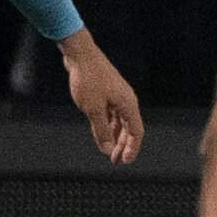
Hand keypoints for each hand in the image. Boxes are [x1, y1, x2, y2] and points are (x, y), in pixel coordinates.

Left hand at [62, 32, 142, 163]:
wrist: (80, 54)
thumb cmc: (88, 80)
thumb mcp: (93, 110)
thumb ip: (101, 130)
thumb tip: (106, 149)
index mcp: (128, 105)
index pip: (136, 132)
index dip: (131, 148)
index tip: (124, 161)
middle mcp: (126, 101)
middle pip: (130, 128)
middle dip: (123, 145)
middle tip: (115, 160)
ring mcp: (117, 95)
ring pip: (120, 121)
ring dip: (115, 136)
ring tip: (108, 149)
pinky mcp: (107, 92)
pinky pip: (112, 113)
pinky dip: (109, 124)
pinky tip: (102, 131)